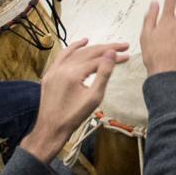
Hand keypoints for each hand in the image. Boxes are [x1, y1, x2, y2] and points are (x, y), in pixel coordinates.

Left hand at [18, 38, 129, 162]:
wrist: (51, 130)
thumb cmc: (74, 116)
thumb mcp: (94, 97)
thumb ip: (104, 73)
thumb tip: (111, 53)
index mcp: (73, 73)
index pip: (98, 59)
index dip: (114, 56)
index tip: (127, 55)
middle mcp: (62, 68)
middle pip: (88, 52)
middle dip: (106, 48)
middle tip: (122, 46)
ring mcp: (54, 70)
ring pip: (75, 52)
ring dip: (91, 47)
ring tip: (105, 44)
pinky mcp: (49, 75)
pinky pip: (62, 57)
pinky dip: (71, 49)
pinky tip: (79, 45)